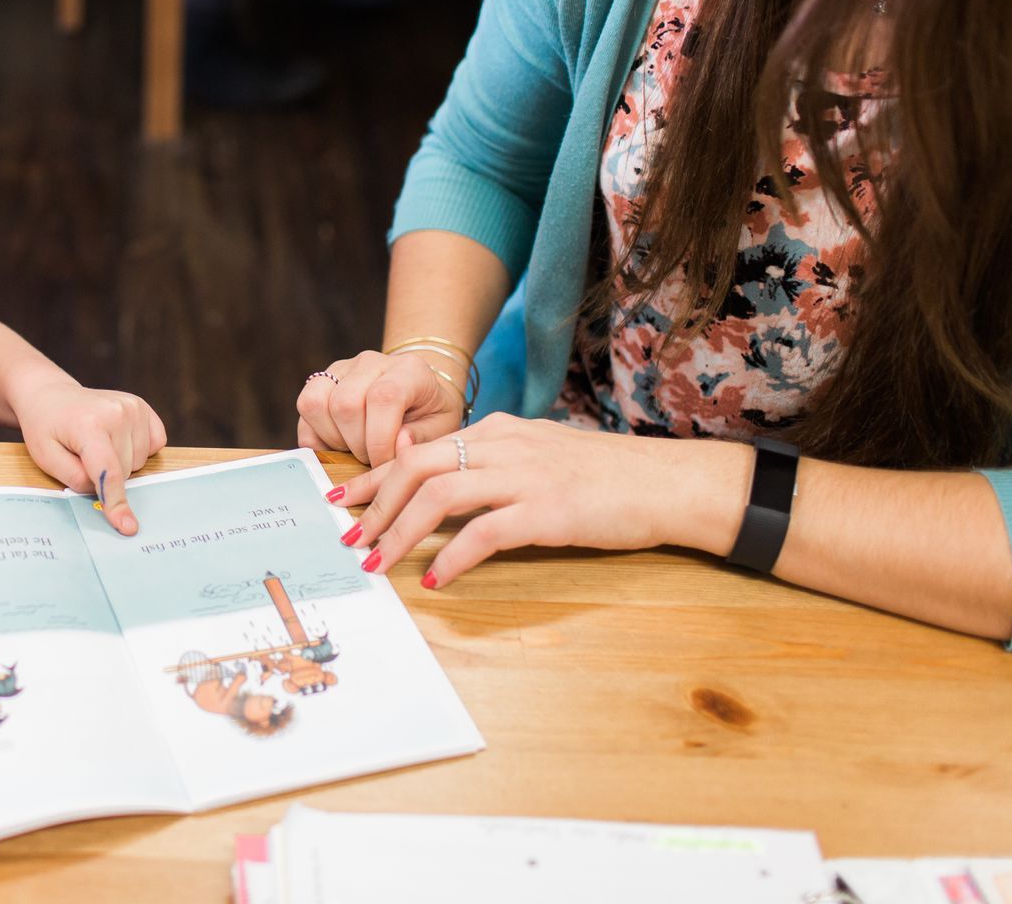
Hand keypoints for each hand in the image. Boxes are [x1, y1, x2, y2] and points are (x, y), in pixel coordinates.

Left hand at [12, 380, 167, 535]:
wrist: (51, 396)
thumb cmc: (46, 428)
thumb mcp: (46, 458)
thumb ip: (75, 478)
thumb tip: (103, 492)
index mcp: (89, 425)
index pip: (109, 472)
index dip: (116, 502)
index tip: (127, 526)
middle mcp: (116, 413)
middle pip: (124, 471)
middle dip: (105, 475)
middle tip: (83, 456)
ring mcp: (132, 407)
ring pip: (140, 462)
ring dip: (120, 463)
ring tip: (97, 444)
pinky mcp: (141, 407)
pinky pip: (154, 445)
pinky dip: (138, 450)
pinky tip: (117, 439)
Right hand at [296, 349, 465, 468]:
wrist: (416, 395)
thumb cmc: (429, 416)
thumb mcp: (440, 431)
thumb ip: (421, 441)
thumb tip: (398, 446)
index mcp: (408, 369)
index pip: (383, 397)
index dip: (379, 440)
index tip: (385, 464)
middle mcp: (371, 362)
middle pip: (345, 403)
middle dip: (356, 444)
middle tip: (372, 459)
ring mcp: (341, 368)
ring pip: (316, 403)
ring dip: (333, 439)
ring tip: (355, 449)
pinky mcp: (320, 381)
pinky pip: (304, 411)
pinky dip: (316, 437)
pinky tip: (339, 446)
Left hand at [332, 413, 748, 584]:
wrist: (667, 482)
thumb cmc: (604, 477)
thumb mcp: (538, 455)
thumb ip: (491, 464)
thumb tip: (439, 488)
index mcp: (496, 432)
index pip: (417, 448)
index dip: (374, 477)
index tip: (344, 500)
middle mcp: (503, 445)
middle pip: (415, 467)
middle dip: (374, 506)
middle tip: (350, 540)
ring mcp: (525, 476)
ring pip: (439, 496)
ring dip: (400, 533)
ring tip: (379, 563)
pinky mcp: (548, 512)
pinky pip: (484, 533)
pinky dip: (452, 558)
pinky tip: (437, 580)